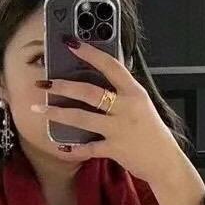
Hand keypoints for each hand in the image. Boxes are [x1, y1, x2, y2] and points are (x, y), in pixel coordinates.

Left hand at [30, 37, 191, 185]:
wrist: (165, 161)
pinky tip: (60, 145)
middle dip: (63, 86)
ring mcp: (119, 129)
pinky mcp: (114, 149)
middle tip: (45, 82)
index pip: (110, 65)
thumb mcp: (142, 104)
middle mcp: (126, 108)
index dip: (90, 53)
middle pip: (89, 92)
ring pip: (82, 118)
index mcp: (134, 92)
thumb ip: (123, 90)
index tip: (71, 43)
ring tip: (39, 108)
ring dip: (57, 113)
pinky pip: (88, 148)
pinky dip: (73, 149)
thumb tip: (103, 73)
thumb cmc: (152, 131)